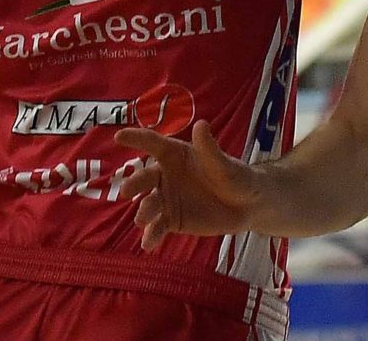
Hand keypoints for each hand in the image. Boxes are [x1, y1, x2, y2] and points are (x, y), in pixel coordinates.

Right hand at [116, 120, 263, 249]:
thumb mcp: (225, 164)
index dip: (137, 138)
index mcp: (176, 154)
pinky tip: (148, 244)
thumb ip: (209, 148)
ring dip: (144, 211)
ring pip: (150, 204)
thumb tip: (201, 124)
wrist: (248, 206)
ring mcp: (167, 199)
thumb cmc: (235, 176)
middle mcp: (166, 175)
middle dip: (135, 183)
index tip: (119, 136)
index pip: (154, 144)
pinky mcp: (172, 220)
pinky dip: (151, 235)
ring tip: (142, 220)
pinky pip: (158, 227)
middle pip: (146, 177)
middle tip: (127, 191)